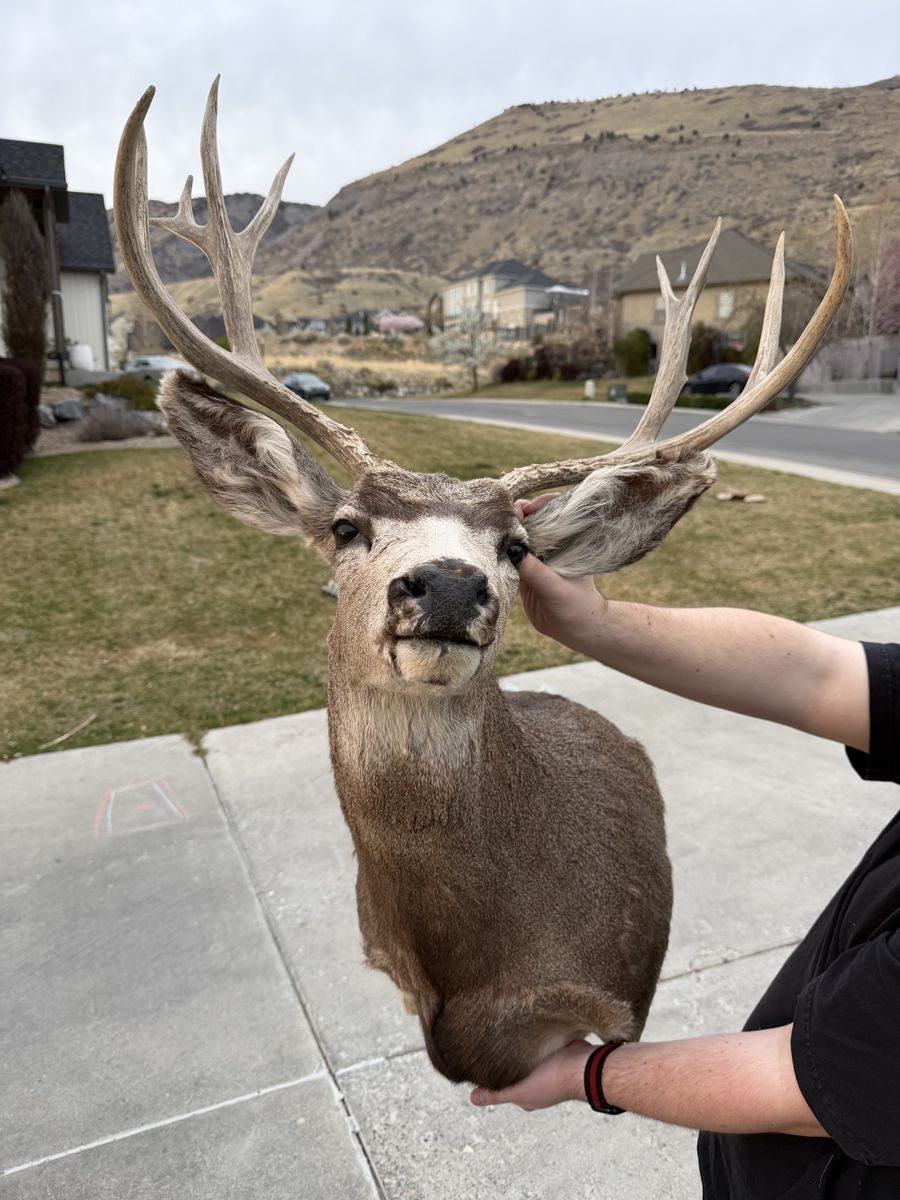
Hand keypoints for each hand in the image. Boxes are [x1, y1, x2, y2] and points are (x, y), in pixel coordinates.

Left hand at [470, 1040, 591, 1110]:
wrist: (582, 1065)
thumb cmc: (550, 1081)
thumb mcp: (517, 1090)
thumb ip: (495, 1094)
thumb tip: (472, 1099)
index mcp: (528, 1096)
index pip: (504, 1086)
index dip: (492, 1076)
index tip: (481, 1059)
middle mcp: (537, 1083)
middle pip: (515, 1070)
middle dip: (505, 1058)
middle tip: (489, 1039)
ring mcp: (548, 1067)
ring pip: (526, 1056)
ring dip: (519, 1046)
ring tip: (504, 1029)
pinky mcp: (556, 1050)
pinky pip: (539, 1044)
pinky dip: (532, 1038)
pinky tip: (522, 1026)